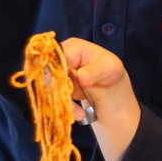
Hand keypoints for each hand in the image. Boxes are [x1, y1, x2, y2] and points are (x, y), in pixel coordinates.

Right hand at [60, 36, 140, 160]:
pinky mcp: (57, 86)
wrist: (111, 87)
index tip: (67, 88)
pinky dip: (66, 107)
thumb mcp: (109, 69)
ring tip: (79, 114)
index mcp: (72, 47)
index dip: (58, 72)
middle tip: (73, 107)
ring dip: (63, 103)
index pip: (57, 57)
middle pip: (50, 73)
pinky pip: (55, 97)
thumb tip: (81, 77)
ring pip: (50, 88)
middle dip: (60, 92)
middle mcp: (60, 58)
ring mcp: (57, 73)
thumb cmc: (111, 71)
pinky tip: (78, 114)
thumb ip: (95, 72)